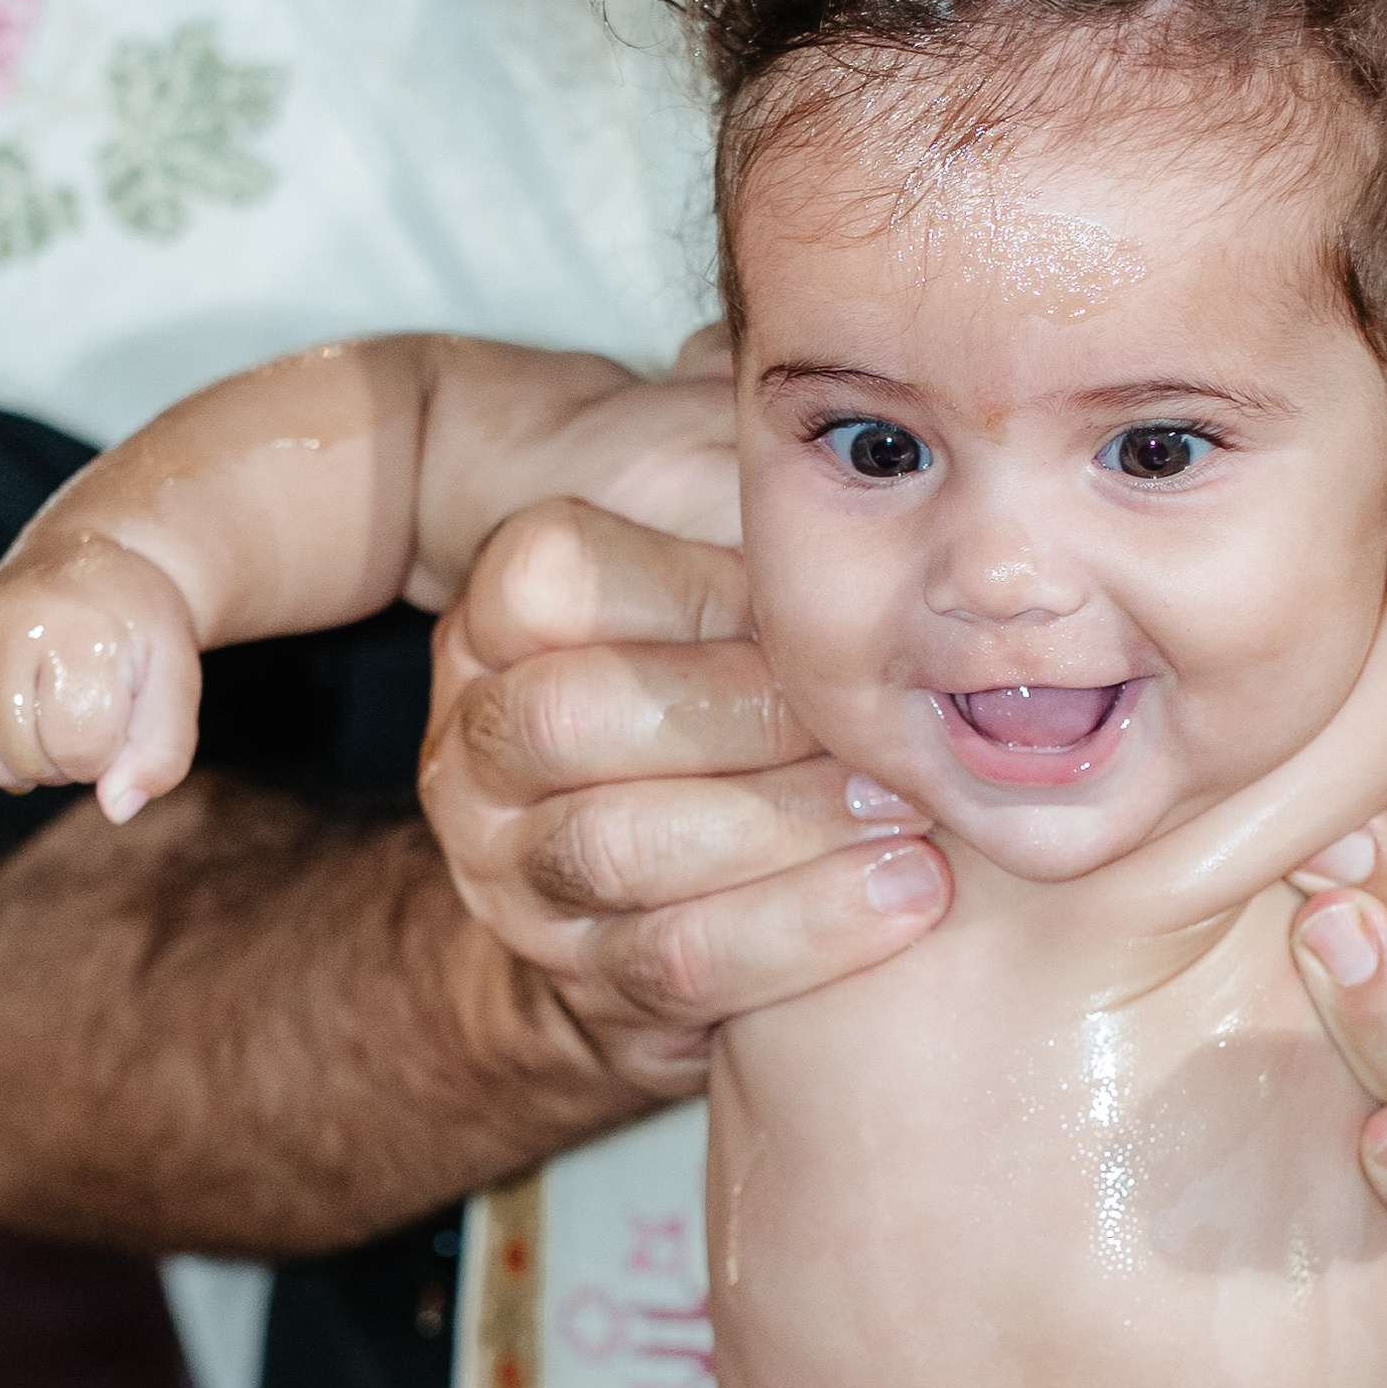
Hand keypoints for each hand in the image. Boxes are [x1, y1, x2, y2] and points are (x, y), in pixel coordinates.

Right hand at [0, 535, 203, 823]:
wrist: (85, 563)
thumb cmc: (135, 631)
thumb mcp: (175, 683)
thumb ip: (163, 753)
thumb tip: (116, 809)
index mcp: (77, 635)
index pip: (79, 747)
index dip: (105, 757)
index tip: (115, 722)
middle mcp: (7, 632)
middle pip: (27, 759)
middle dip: (66, 763)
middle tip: (83, 720)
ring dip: (21, 767)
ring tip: (47, 727)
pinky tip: (9, 734)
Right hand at [421, 501, 947, 1098]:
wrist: (673, 880)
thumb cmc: (731, 679)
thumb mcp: (728, 566)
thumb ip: (754, 498)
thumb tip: (823, 408)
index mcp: (497, 623)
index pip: (559, 575)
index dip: (703, 590)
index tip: (835, 602)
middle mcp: (473, 745)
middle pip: (576, 720)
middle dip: (748, 723)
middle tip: (888, 729)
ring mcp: (510, 871)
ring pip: (620, 850)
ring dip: (785, 833)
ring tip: (913, 817)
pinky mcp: (580, 979)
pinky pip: (676, 965)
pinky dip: (802, 934)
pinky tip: (910, 899)